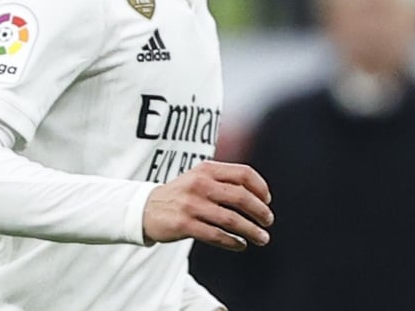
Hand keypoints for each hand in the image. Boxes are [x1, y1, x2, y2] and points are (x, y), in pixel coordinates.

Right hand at [142, 160, 272, 251]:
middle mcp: (200, 184)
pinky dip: (233, 242)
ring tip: (262, 238)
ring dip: (252, 231)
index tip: (267, 200)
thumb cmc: (180, 195)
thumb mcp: (198, 178)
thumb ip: (223, 181)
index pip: (243, 174)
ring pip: (232, 220)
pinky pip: (216, 235)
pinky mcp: (184, 225)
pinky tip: (241, 245)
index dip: (260, 188)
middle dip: (260, 211)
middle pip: (241, 197)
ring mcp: (191, 205)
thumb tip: (258, 196)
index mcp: (206, 169)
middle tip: (268, 221)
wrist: (146, 208)